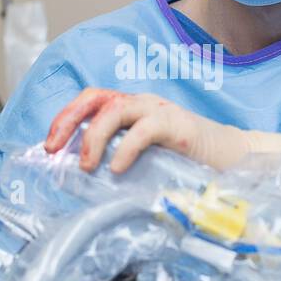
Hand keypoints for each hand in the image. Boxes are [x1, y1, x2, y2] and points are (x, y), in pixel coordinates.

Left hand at [45, 88, 237, 174]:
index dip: (65, 119)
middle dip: (68, 120)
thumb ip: (118, 160)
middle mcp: (141, 104)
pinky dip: (126, 148)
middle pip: (95, 97)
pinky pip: (145, 130)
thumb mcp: (144, 160)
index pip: (90, 102)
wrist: (231, 157)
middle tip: (53, 148)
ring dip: (94, 137)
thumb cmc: (185, 162)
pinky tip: (116, 169)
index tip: (48, 147)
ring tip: (86, 165)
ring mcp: (159, 111)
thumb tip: (80, 182)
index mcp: (130, 110)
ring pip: (115, 110)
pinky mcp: (178, 125)